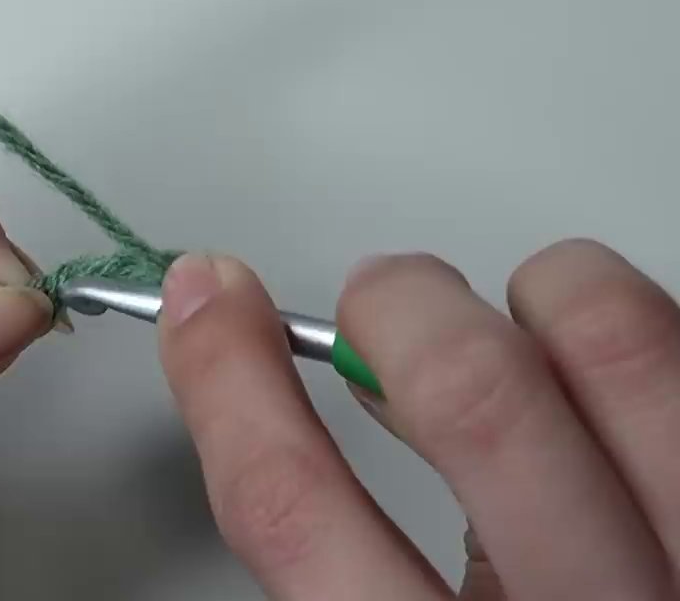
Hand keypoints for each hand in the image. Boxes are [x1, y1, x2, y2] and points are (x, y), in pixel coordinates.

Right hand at [158, 243, 679, 599]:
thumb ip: (356, 535)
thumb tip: (357, 373)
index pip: (297, 512)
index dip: (229, 382)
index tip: (208, 306)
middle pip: (473, 394)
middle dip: (395, 303)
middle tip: (379, 304)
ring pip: (614, 342)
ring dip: (537, 292)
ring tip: (515, 323)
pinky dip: (620, 328)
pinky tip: (596, 370)